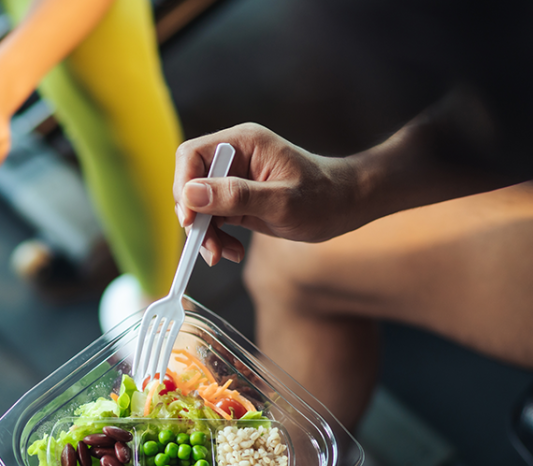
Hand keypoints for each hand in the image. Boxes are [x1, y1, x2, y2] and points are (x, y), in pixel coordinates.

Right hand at [173, 123, 360, 264]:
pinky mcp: (238, 199)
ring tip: (224, 254)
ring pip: (199, 206)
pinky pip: (214, 218)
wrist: (348, 205)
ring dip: (205, 234)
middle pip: (191, 183)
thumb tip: (191, 196)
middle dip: (195, 218)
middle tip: (208, 247)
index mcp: (243, 143)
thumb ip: (236, 196)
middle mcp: (235, 157)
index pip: (192, 156)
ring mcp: (235, 179)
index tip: (190, 220)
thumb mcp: (281, 201)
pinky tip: (232, 251)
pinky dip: (217, 238)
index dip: (184, 187)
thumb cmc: (324, 198)